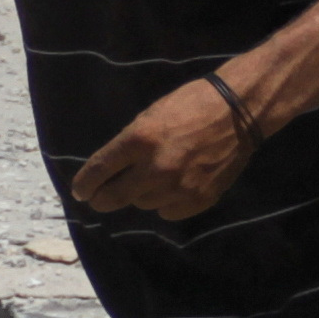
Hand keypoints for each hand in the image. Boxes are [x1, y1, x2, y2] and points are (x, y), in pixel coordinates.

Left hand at [70, 76, 257, 223]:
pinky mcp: (198, 200)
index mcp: (139, 140)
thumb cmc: (191, 105)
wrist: (239, 113)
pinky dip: (165, 203)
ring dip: (140, 195)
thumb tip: (109, 170)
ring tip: (152, 179)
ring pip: (142, 204)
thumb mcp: (150, 116)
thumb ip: (129, 144)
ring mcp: (178, 187)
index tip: (80, 191)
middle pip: (113, 198)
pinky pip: (167, 212)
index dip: (84, 184)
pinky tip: (172, 187)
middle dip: (101, 199)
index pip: (98, 170)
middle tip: (98, 198)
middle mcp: (155, 168)